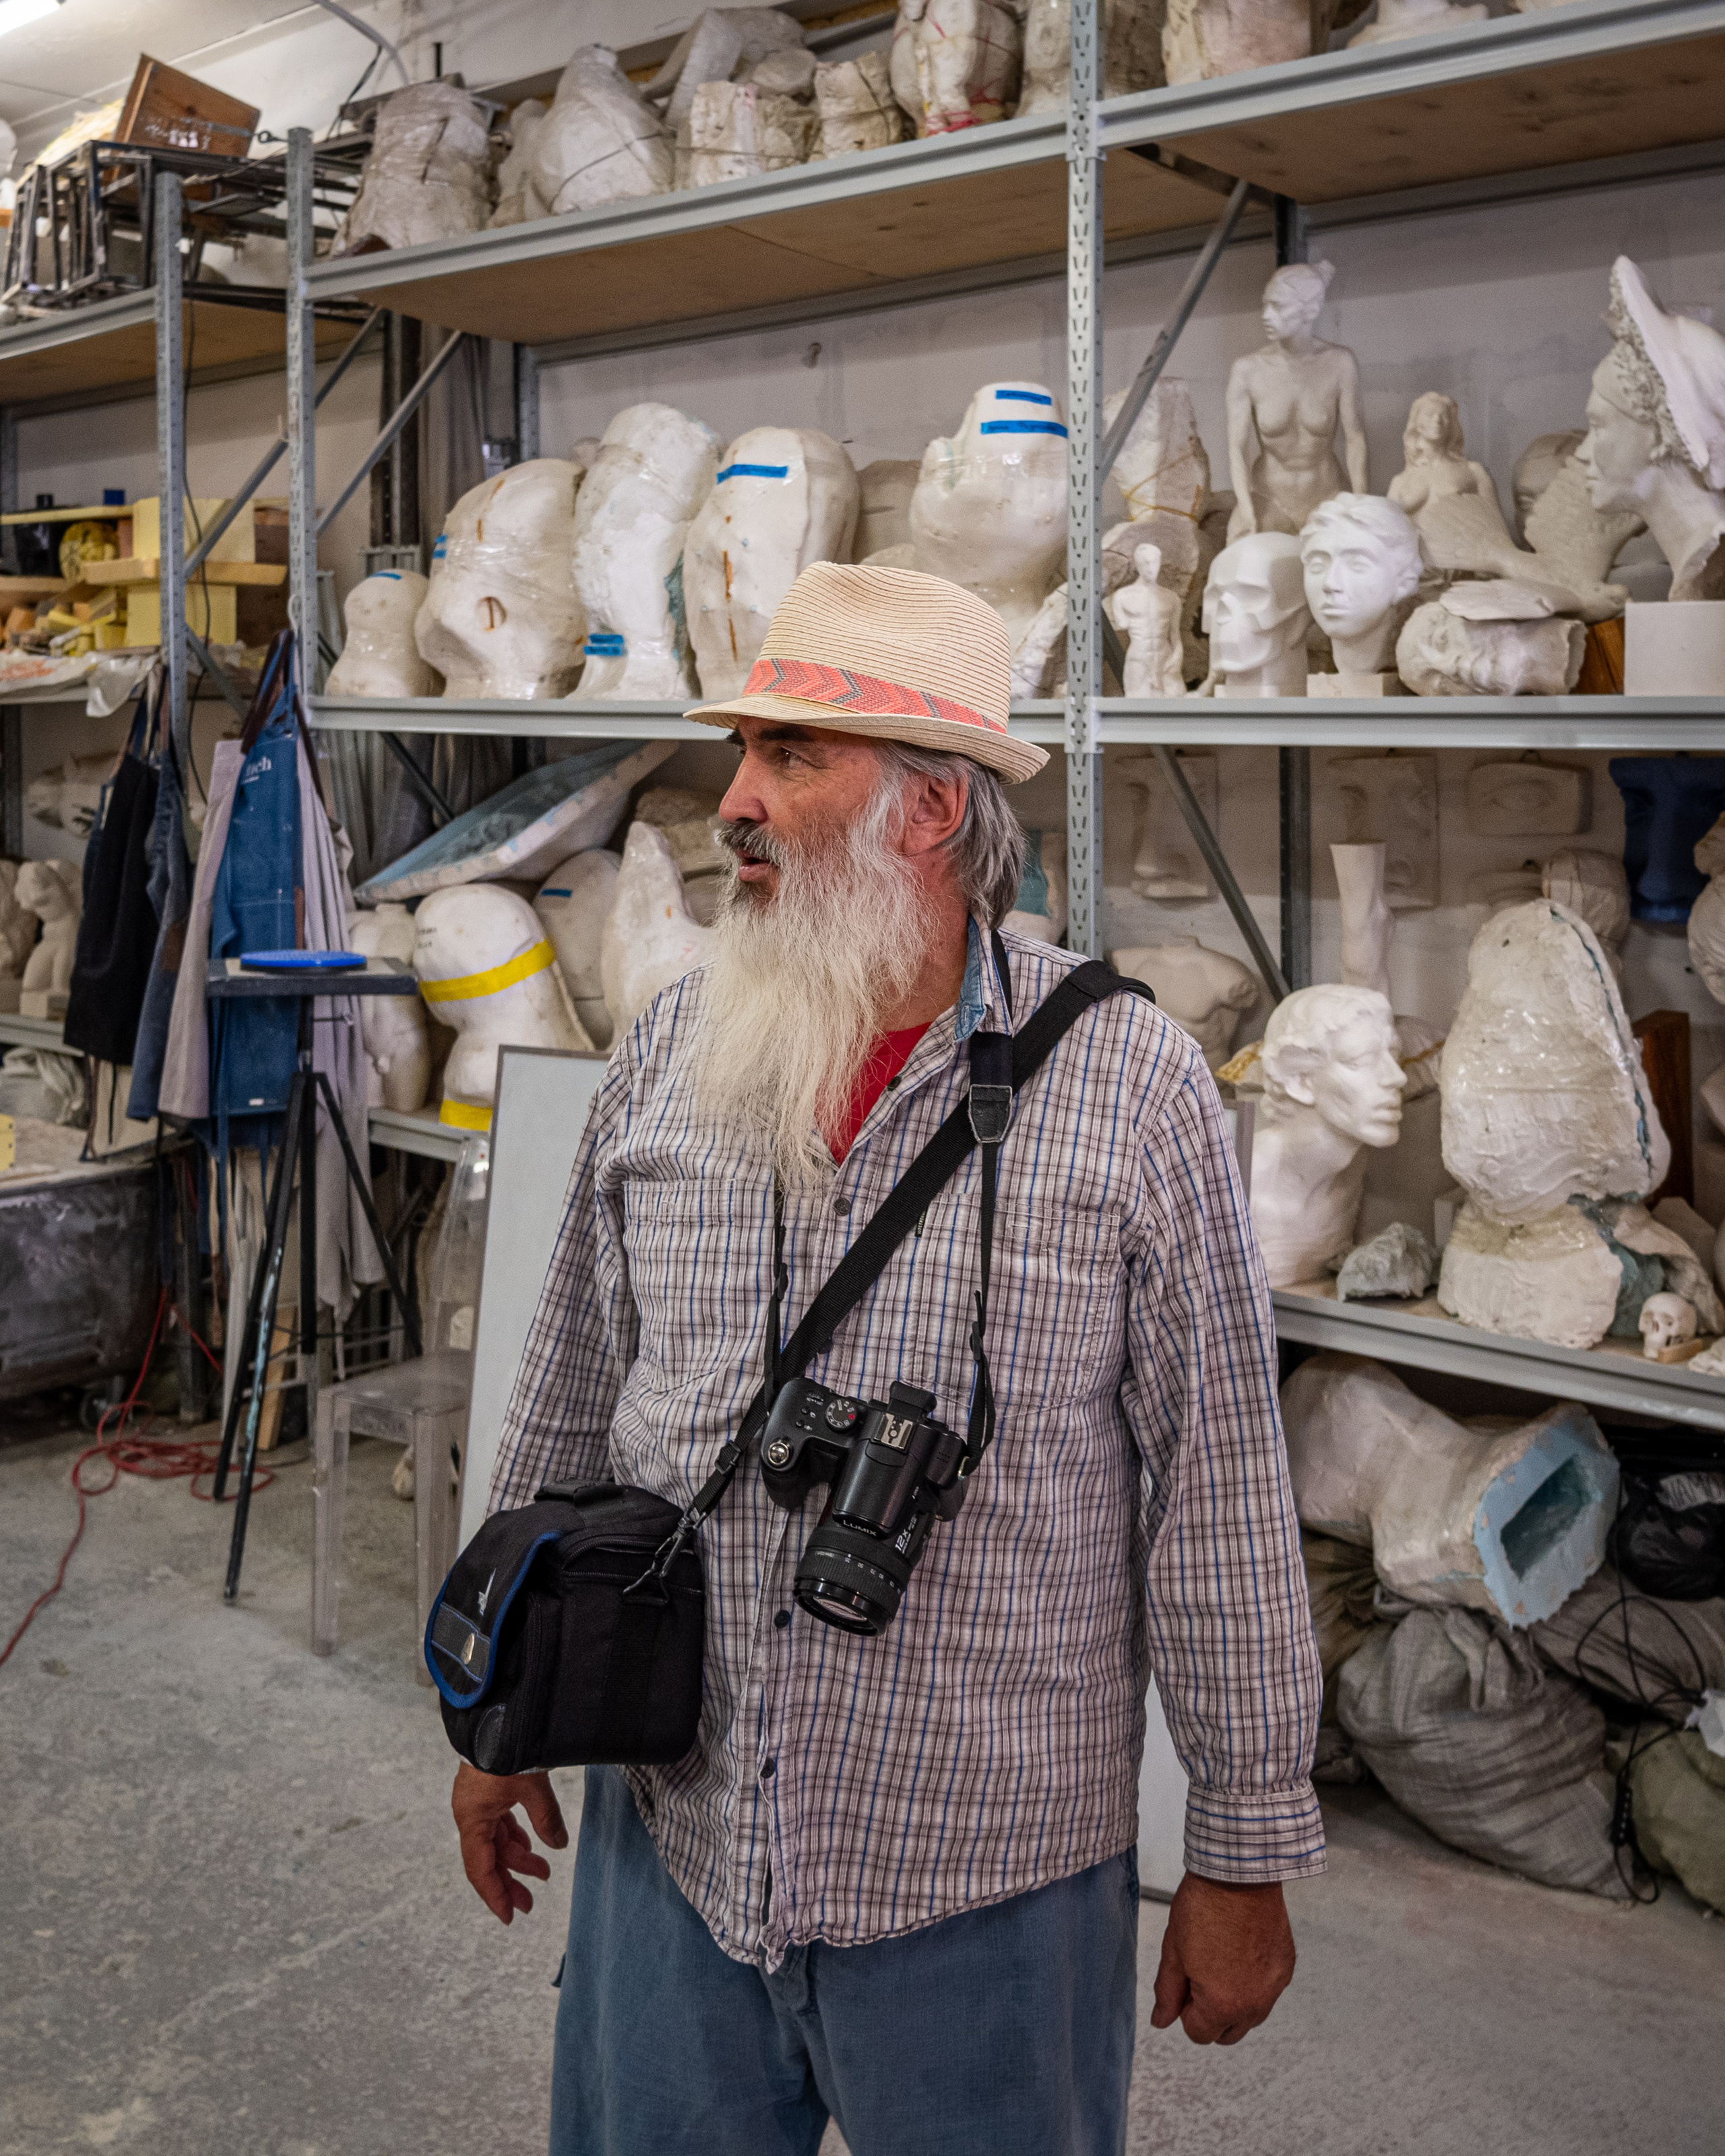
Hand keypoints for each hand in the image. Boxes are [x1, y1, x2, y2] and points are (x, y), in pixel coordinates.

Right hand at [452, 1762, 567, 1924]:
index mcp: (472, 1818)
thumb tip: (558, 1846)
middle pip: (488, 1859)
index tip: (509, 1917)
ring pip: (497, 1841)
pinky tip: (534, 1844)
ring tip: (543, 1871)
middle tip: (530, 1903)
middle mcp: (471, 1814)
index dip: (494, 1895)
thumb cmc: (510, 1750)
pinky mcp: (488, 1791)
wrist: (499, 1711)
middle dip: (510, 1881)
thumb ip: (546, 1819)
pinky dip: (517, 1835)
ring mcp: (479, 1802)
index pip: (480, 1869)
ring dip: (518, 1857)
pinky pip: (501, 1823)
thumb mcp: (533, 1788)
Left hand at [1149, 1873, 1294, 2044]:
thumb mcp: (1174, 1950)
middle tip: (1201, 1975)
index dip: (1185, 2009)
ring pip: (1250, 2017)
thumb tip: (1161, 2021)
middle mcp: (1253, 2005)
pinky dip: (1255, 1984)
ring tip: (1221, 1963)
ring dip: (1234, 2003)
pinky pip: (1267, 1993)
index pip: (1198, 2033)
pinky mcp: (1286, 1969)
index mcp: (1222, 2005)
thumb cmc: (1203, 1907)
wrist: (1239, 1874)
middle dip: (1210, 2014)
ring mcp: (1273, 1988)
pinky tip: (1242, 1953)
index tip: (1185, 1980)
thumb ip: (1167, 1992)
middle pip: (1227, 2033)